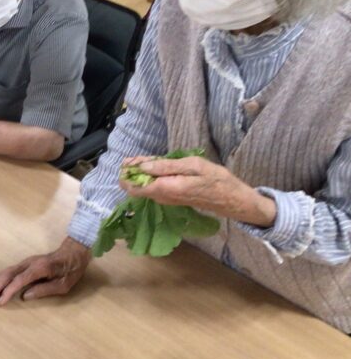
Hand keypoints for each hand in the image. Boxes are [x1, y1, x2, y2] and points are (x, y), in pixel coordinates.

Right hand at [0, 237, 90, 304]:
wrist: (73, 252)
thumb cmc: (70, 270)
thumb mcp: (63, 285)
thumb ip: (44, 290)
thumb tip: (25, 296)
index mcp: (40, 268)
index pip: (19, 281)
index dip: (8, 292)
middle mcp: (29, 263)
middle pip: (8, 275)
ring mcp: (25, 262)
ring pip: (5, 272)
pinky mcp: (24, 263)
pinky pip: (8, 270)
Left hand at [120, 155, 275, 226]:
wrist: (231, 200)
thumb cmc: (216, 180)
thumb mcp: (193, 166)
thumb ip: (166, 167)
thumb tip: (143, 166)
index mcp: (165, 189)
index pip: (133, 185)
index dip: (128, 172)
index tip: (130, 160)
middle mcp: (161, 197)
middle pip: (135, 187)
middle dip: (132, 172)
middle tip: (136, 158)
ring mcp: (166, 200)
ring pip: (143, 188)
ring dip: (141, 174)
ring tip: (147, 160)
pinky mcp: (171, 199)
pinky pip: (154, 188)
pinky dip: (151, 177)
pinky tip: (158, 168)